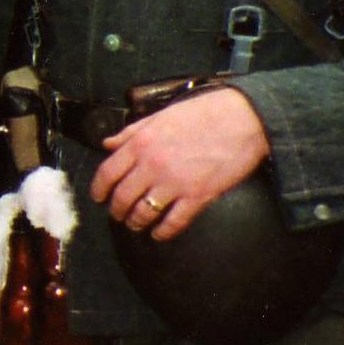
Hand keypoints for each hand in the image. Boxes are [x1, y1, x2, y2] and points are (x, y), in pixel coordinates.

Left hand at [90, 88, 269, 240]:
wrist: (244, 118)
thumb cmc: (206, 111)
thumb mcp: (164, 114)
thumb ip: (133, 131)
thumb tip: (109, 143)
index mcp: (143, 141)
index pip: (107, 173)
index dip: (99, 190)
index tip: (99, 197)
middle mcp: (153, 164)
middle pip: (122, 198)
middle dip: (117, 211)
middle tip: (118, 214)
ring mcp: (175, 183)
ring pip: (143, 214)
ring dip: (136, 222)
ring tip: (138, 223)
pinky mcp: (197, 197)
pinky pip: (172, 224)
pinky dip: (162, 233)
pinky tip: (160, 232)